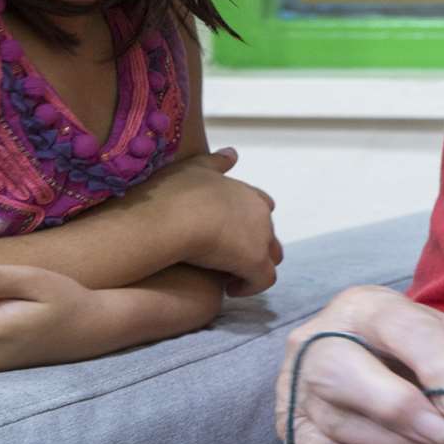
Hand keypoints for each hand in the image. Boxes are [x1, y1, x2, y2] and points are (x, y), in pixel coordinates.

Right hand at [130, 147, 281, 295]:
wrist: (173, 218)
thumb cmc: (175, 193)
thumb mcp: (195, 168)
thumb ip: (215, 162)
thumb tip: (232, 153)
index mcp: (247, 193)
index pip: (262, 206)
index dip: (247, 221)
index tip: (229, 231)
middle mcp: (260, 214)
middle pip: (268, 233)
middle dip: (253, 245)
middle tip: (228, 258)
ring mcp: (261, 238)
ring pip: (270, 257)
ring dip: (253, 267)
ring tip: (229, 276)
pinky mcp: (255, 263)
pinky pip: (263, 280)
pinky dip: (250, 286)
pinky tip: (230, 289)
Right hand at [277, 286, 443, 443]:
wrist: (356, 360)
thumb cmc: (405, 347)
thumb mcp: (442, 334)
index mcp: (362, 306)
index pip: (397, 325)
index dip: (434, 364)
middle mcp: (315, 340)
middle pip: (339, 373)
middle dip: (401, 412)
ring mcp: (294, 385)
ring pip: (338, 424)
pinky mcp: (291, 427)